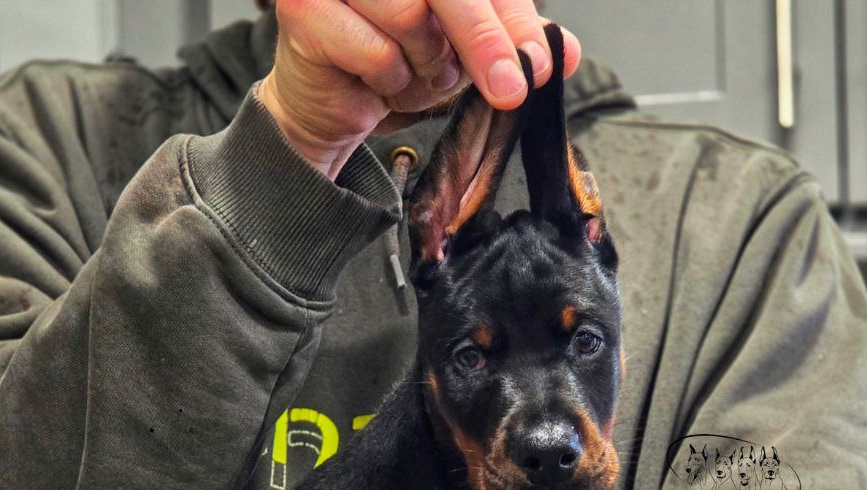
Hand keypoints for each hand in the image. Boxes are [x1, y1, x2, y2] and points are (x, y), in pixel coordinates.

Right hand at [258, 0, 580, 177]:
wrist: (331, 102)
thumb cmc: (396, 59)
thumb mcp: (465, 50)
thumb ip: (510, 42)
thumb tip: (561, 54)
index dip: (509, 20)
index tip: (536, 66)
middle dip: (484, 41)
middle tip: (510, 91)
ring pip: (410, 18)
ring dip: (424, 67)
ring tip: (411, 76)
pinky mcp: (305, 10)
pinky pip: (376, 53)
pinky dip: (389, 83)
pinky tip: (377, 84)